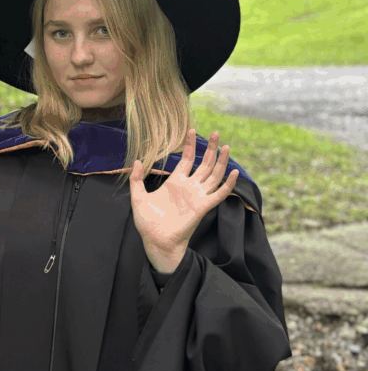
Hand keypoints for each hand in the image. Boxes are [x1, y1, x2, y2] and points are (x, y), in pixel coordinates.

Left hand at [129, 128, 239, 257]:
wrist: (155, 240)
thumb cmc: (147, 222)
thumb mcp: (137, 197)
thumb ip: (137, 179)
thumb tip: (138, 160)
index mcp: (175, 182)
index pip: (187, 159)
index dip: (190, 145)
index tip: (191, 129)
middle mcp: (189, 187)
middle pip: (203, 163)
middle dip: (209, 148)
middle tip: (215, 132)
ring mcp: (197, 196)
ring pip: (213, 175)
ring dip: (220, 162)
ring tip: (225, 146)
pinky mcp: (203, 207)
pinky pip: (219, 194)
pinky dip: (228, 184)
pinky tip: (234, 173)